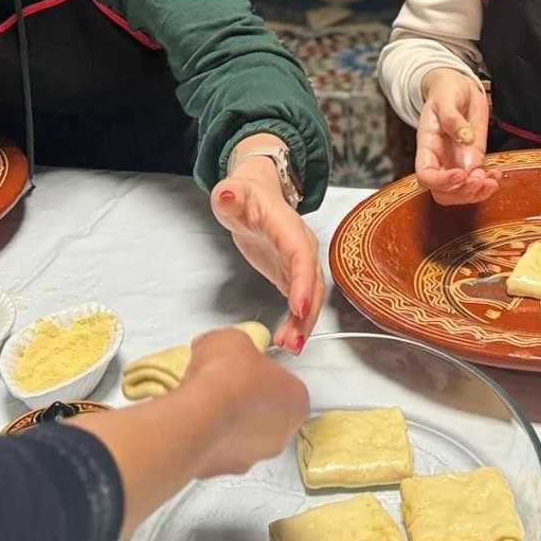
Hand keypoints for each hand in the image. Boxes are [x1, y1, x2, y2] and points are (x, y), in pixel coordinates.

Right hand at [180, 327, 308, 478]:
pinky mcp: (221, 470)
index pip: (285, 384)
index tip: (247, 367)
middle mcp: (281, 435)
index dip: (262, 373)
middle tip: (227, 384)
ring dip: (227, 421)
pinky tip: (195, 419)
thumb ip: (237, 346)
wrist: (200, 413)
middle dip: (246, 400)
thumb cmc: (229, 376)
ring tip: (206, 400)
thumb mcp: (235, 339)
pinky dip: (206, 437)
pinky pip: (216, 450)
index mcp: (298, 400)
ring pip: (241, 436)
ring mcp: (251, 457)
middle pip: (266, 413)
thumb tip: (223, 347)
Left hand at [210, 160, 323, 352]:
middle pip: (313, 282)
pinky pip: (302, 301)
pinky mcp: (293, 275)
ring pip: (311, 296)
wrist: (254, 197)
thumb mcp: (232, 194)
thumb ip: (229, 195)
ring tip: (291, 347)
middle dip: (307, 313)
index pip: (301, 255)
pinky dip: (298, 322)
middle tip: (294, 341)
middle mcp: (301, 246)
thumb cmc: (244, 197)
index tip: (299, 308)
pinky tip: (287, 340)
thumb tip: (227, 194)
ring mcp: (299, 262)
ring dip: (304, 323)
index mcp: (288, 228)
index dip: (303, 281)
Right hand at [416, 68, 500, 204]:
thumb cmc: (446, 92)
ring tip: (491, 180)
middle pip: (443, 193)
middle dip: (461, 193)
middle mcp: (440, 160)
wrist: (458, 88)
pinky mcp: (473, 160)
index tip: (461, 174)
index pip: (425, 176)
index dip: (441, 182)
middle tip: (478, 179)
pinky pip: (478, 182)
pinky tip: (496, 175)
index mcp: (427, 146)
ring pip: (460, 193)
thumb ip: (452, 118)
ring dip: (477, 193)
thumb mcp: (446, 99)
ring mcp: (457, 162)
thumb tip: (466, 137)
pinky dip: (488, 184)